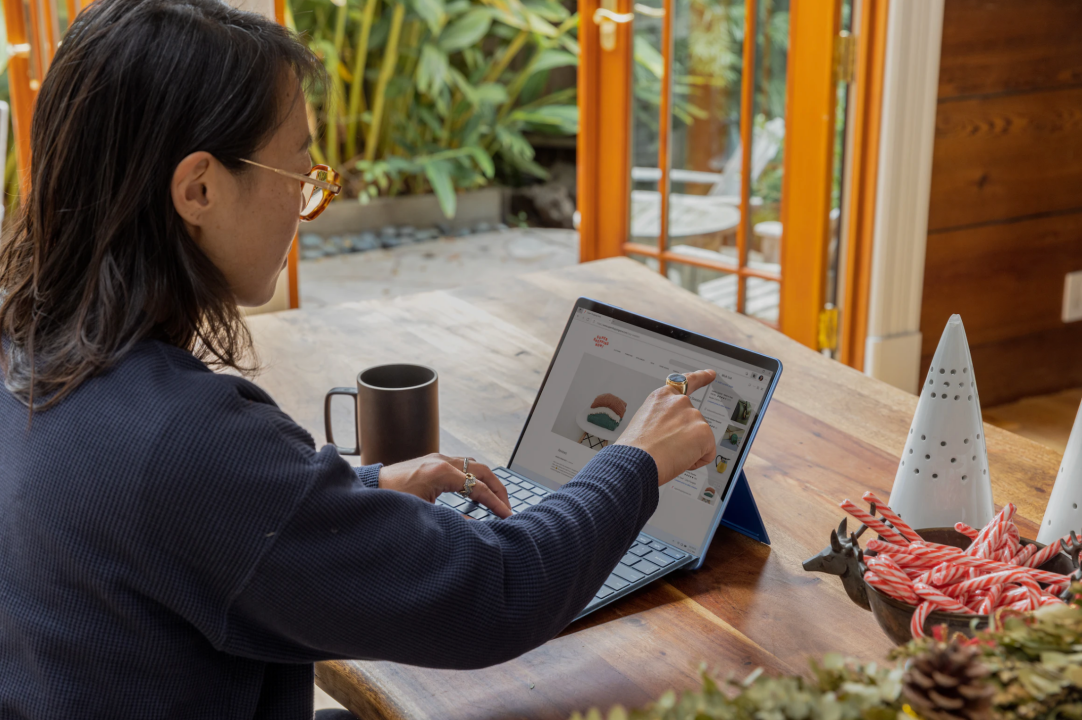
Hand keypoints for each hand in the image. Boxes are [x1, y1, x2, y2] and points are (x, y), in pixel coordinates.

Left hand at [378, 453, 512, 517]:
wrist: (371, 488)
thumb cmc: (391, 500)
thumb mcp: (425, 514)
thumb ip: (453, 519)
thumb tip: (474, 525)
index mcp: (441, 472)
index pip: (479, 488)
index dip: (496, 503)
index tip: (507, 515)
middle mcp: (442, 460)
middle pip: (483, 471)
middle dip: (498, 489)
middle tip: (507, 506)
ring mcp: (438, 458)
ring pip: (474, 465)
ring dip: (488, 481)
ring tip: (496, 499)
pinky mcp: (434, 461)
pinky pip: (463, 465)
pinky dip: (475, 477)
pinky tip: (476, 491)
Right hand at [615, 369, 716, 484]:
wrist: (635, 461)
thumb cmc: (633, 449)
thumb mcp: (644, 423)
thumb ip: (663, 420)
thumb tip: (674, 436)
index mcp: (662, 397)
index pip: (685, 382)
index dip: (701, 377)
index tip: (710, 374)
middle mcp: (679, 402)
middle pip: (694, 422)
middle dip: (686, 438)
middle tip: (665, 448)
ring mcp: (693, 415)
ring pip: (700, 440)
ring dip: (688, 451)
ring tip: (667, 453)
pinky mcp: (704, 432)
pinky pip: (707, 453)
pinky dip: (696, 462)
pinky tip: (679, 460)